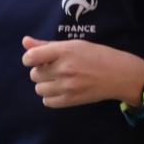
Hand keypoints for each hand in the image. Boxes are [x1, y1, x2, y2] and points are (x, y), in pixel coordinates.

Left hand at [21, 37, 143, 108]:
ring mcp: (68, 86)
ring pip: (39, 89)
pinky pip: (47, 102)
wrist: (119, 74)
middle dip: (40, 71)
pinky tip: (61, 89)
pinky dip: (50, 96)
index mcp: (65, 51)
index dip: (29, 59)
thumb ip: (47, 45)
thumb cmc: (96, 55)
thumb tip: (24, 41)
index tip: (35, 59)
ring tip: (58, 79)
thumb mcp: (73, 44)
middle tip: (53, 68)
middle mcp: (64, 69)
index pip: (32, 57)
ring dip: (45, 84)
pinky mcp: (72, 100)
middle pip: (34, 74)